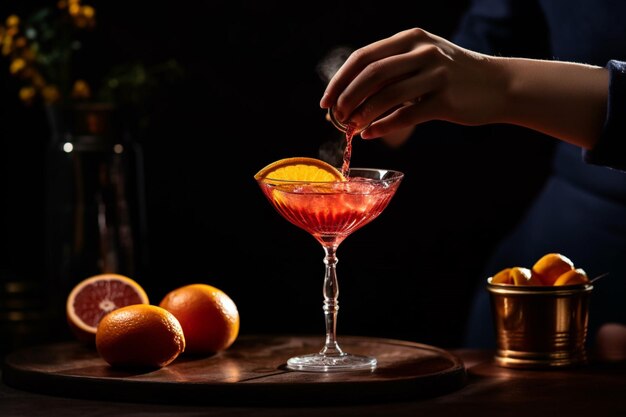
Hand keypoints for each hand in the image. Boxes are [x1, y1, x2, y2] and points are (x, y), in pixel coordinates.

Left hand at [320, 27, 607, 148]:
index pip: (364, 57)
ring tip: (351, 129)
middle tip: (336, 117)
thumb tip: (352, 95)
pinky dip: (383, 126)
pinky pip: (406, 115)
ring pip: (386, 95)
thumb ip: (392, 71)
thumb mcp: (423, 61)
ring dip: (363, 114)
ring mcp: (436, 74)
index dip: (340, 80)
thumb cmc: (453, 76)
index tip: (325, 100)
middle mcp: (422, 51)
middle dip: (347, 98)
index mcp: (411, 39)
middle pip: (371, 74)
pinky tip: (371, 134)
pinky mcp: (445, 100)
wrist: (499, 86)